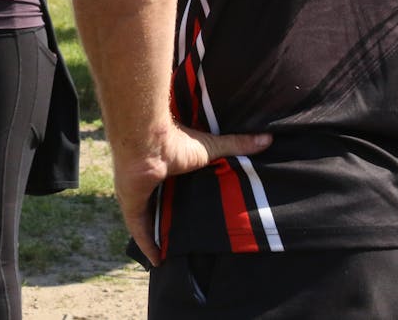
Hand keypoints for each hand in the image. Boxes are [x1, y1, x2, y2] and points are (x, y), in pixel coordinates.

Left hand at [113, 123, 271, 265]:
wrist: (147, 141)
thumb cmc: (176, 140)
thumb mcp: (211, 147)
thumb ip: (236, 145)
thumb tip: (267, 138)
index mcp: (166, 168)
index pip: (172, 186)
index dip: (180, 198)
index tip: (192, 212)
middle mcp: (149, 182)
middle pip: (159, 206)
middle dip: (169, 220)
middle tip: (185, 238)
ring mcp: (137, 194)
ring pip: (148, 219)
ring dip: (158, 234)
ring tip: (174, 252)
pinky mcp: (130, 205)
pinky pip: (138, 230)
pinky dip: (147, 244)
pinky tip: (157, 260)